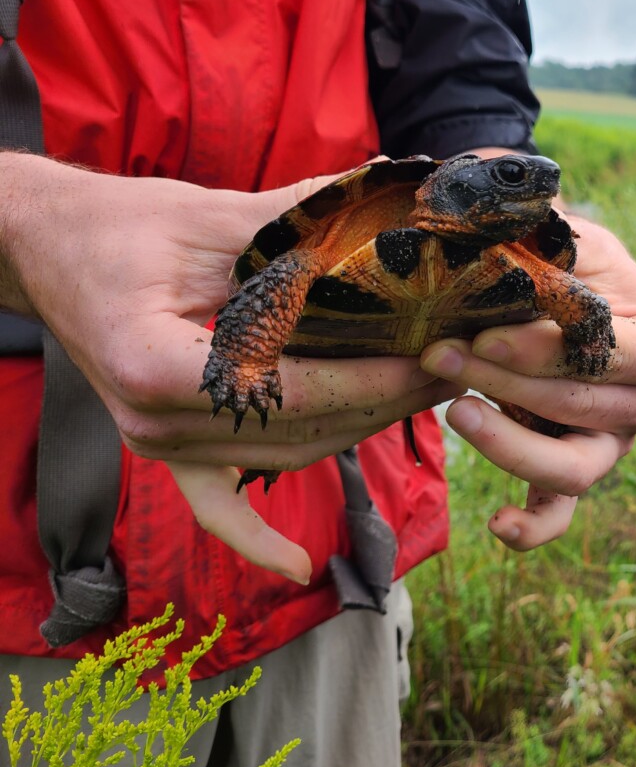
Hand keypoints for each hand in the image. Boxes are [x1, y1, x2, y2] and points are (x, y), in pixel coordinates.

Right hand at [0, 154, 458, 581]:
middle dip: (387, 401)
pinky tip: (299, 565)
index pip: (293, 391)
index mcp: (156, 364)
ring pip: (286, 457)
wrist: (48, 252)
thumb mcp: (208, 219)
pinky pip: (215, 505)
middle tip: (456, 367)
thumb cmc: (120, 228)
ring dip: (361, 430)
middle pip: (301, 431)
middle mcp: (154, 422)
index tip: (435, 356)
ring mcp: (157, 445)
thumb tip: (385, 201)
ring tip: (427, 395)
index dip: (373, 379)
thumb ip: (294, 226)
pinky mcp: (164, 448)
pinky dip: (255, 537)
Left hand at [421, 214, 635, 549]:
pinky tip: (495, 523)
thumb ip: (555, 240)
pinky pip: (557, 515)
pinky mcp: (569, 473)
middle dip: (507, 381)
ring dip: (511, 445)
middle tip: (440, 351)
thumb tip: (512, 236)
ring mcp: (610, 447)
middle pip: (585, 408)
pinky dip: (530, 527)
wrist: (550, 292)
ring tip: (457, 411)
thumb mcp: (569, 240)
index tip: (487, 333)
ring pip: (573, 469)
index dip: (552, 351)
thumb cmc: (566, 262)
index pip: (622, 356)